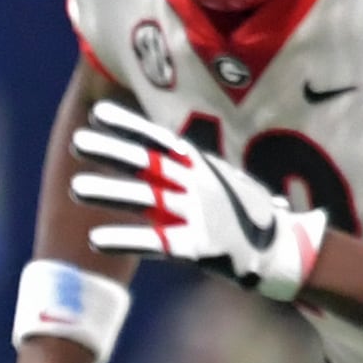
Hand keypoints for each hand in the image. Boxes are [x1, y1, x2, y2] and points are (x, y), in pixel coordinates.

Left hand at [71, 102, 324, 301]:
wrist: (287, 249)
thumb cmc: (244, 213)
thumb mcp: (217, 180)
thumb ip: (187, 168)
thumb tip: (162, 155)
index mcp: (199, 166)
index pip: (159, 139)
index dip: (128, 125)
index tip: (98, 113)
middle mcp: (195, 184)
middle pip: (146, 163)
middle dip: (110, 151)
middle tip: (75, 142)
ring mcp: (196, 214)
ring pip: (144, 199)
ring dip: (109, 192)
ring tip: (74, 188)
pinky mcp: (197, 247)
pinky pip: (155, 243)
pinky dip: (126, 240)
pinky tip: (95, 240)